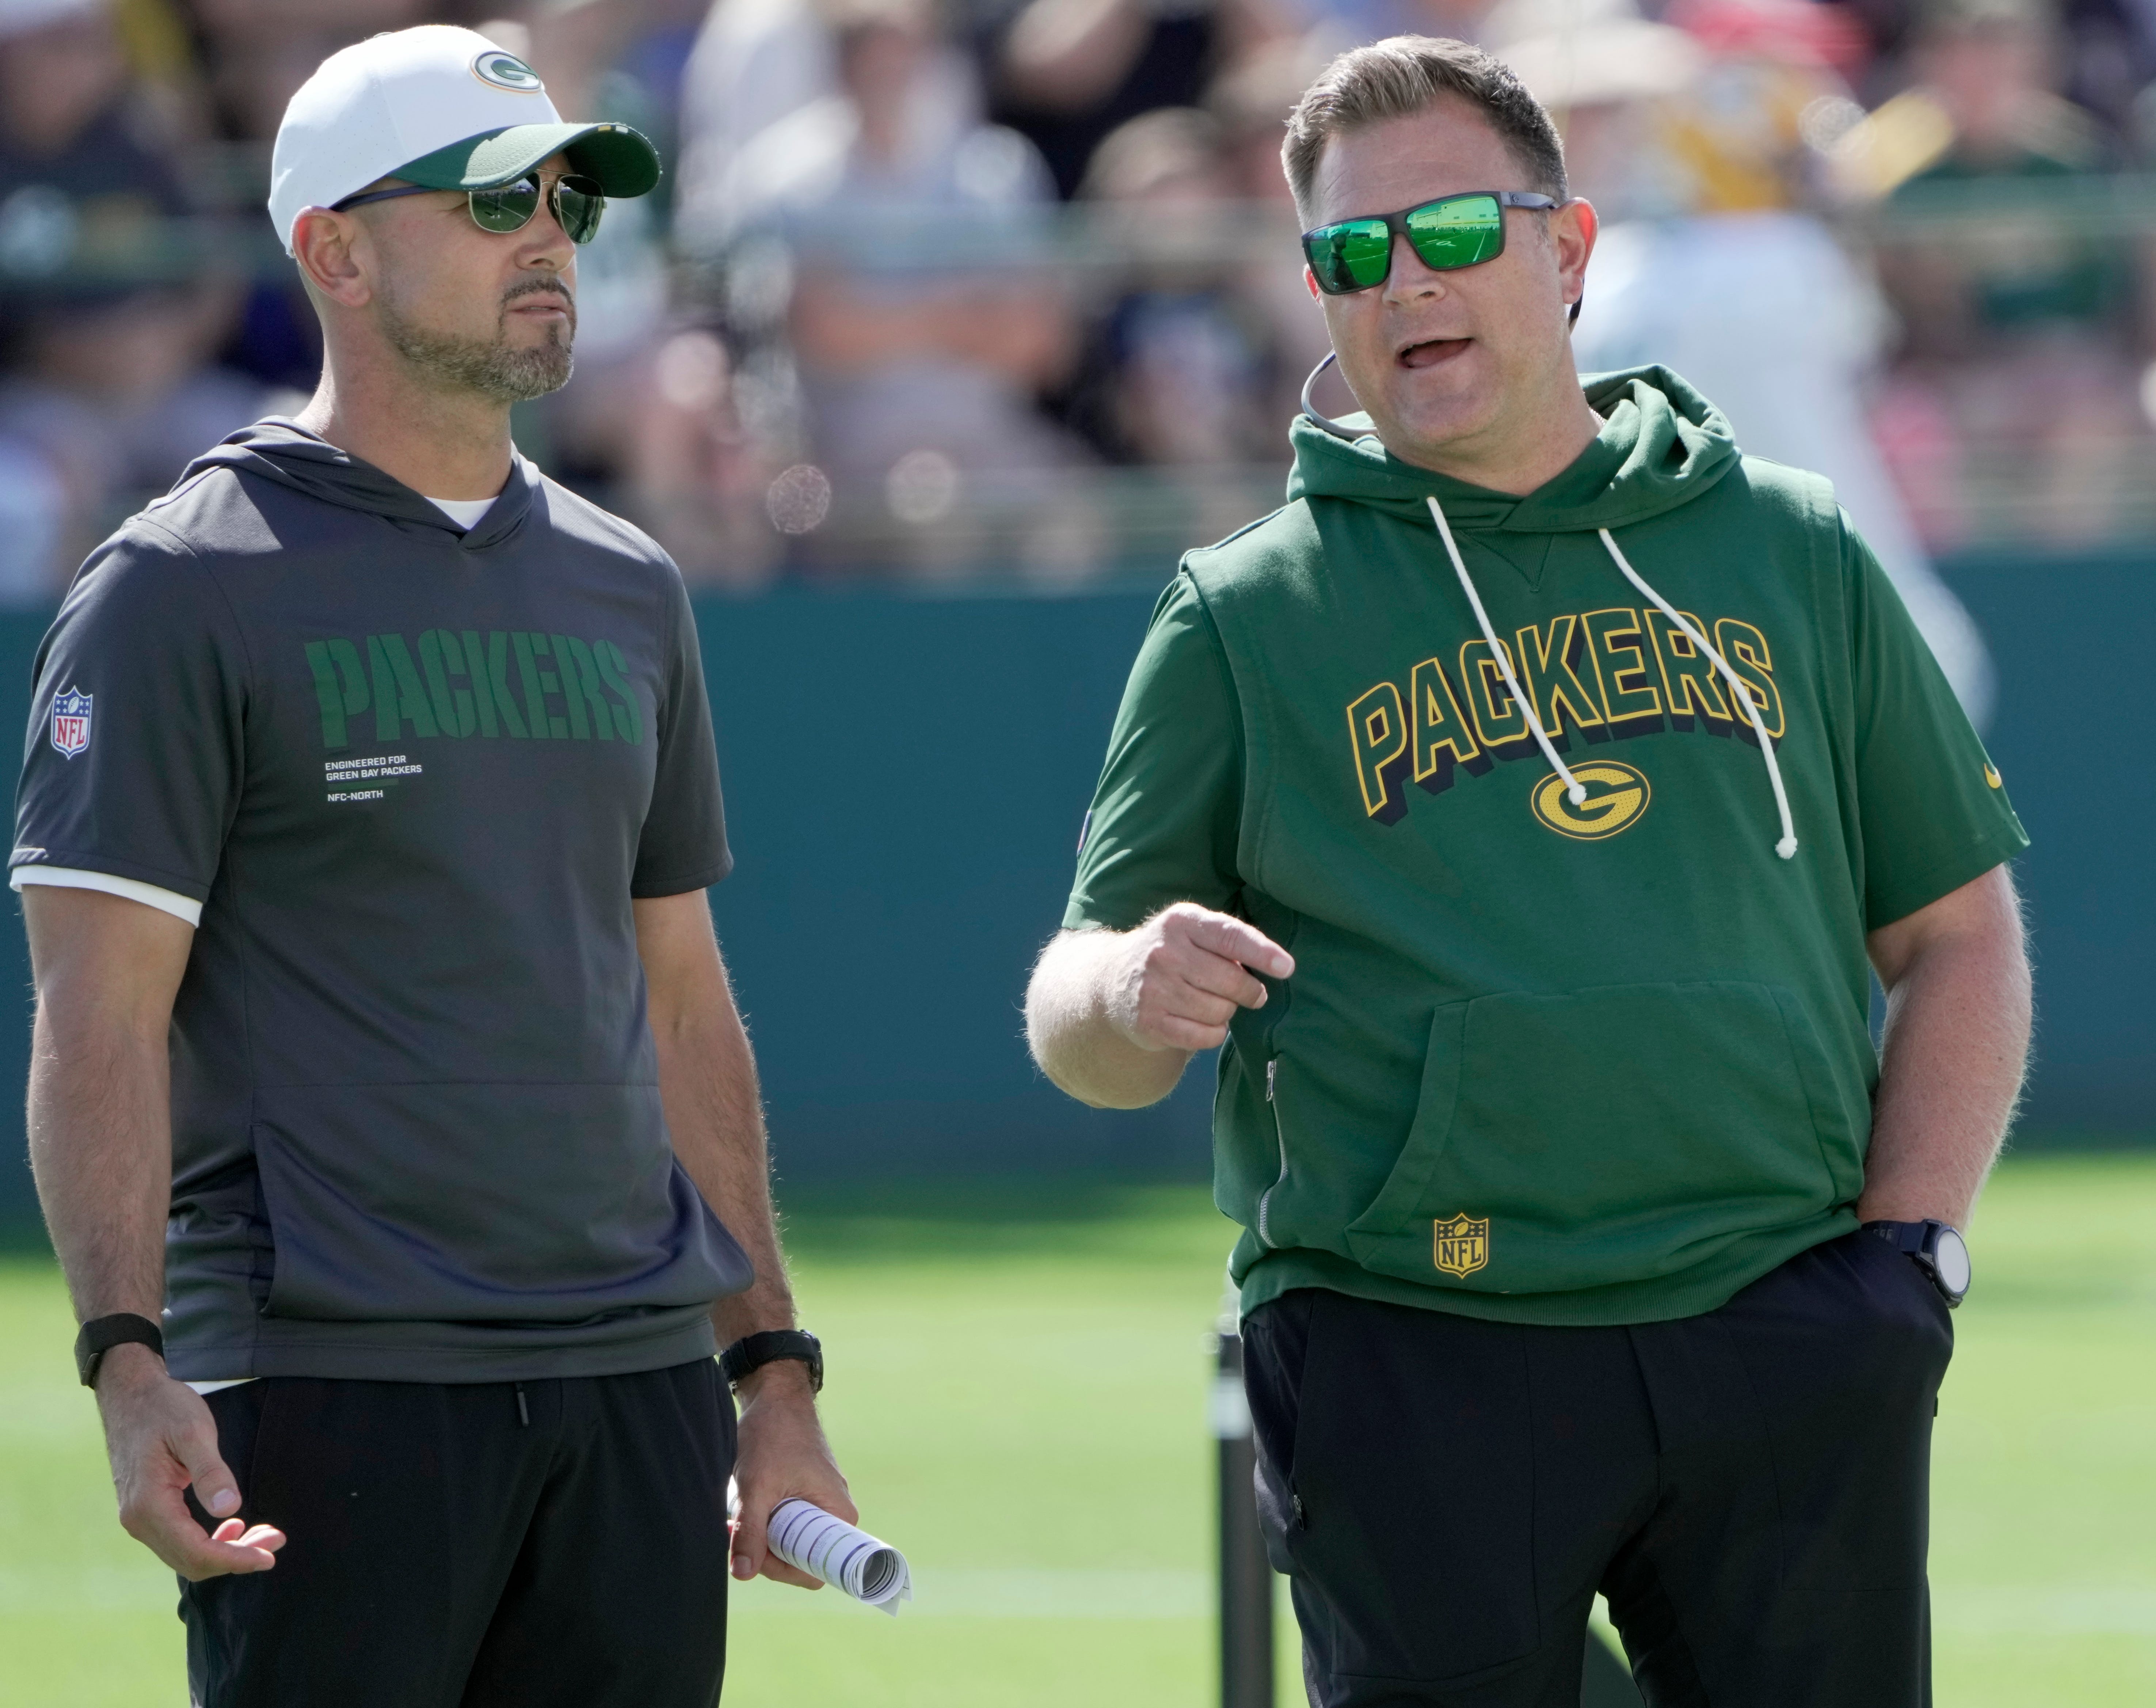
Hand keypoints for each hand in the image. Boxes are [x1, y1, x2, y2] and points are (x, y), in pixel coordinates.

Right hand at [95, 1344, 284, 1579]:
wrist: (130, 1394)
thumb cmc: (163, 1408)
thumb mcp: (193, 1431)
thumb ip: (210, 1472)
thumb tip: (230, 1510)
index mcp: (149, 1505)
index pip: (195, 1552)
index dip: (234, 1560)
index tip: (270, 1556)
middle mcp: (139, 1521)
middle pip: (191, 1561)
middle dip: (236, 1558)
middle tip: (276, 1542)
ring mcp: (139, 1518)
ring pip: (185, 1554)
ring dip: (225, 1551)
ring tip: (263, 1535)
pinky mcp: (146, 1510)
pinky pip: (178, 1540)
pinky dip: (208, 1541)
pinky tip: (233, 1526)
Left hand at [728, 1360, 853, 1589]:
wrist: (774, 1395)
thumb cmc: (773, 1434)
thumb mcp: (757, 1486)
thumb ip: (751, 1531)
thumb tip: (743, 1573)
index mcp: (839, 1514)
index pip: (816, 1570)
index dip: (782, 1569)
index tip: (755, 1552)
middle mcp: (834, 1512)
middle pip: (799, 1557)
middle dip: (764, 1551)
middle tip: (734, 1532)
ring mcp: (819, 1502)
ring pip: (788, 1540)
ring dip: (760, 1535)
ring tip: (735, 1517)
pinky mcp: (805, 1494)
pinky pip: (786, 1522)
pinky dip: (764, 1520)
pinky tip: (745, 1505)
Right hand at [1106, 903, 1294, 1053]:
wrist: (1112, 979)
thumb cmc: (1170, 952)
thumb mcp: (1192, 931)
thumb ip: (1227, 940)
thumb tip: (1274, 965)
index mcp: (1181, 922)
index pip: (1229, 936)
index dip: (1262, 953)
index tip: (1286, 967)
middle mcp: (1164, 952)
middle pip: (1231, 981)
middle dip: (1249, 992)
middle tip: (1250, 994)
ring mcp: (1154, 989)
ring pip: (1220, 1012)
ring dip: (1226, 1012)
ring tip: (1211, 1003)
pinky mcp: (1149, 1022)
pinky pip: (1204, 1036)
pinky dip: (1213, 1034)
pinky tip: (1200, 1022)